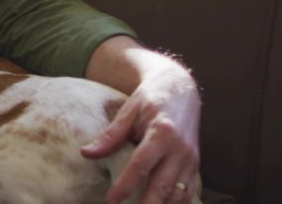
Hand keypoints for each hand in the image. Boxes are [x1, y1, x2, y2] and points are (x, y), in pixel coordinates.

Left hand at [81, 66, 200, 202]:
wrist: (180, 89)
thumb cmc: (150, 98)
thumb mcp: (128, 111)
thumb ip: (110, 136)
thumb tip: (86, 154)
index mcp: (162, 133)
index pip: (141, 166)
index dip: (125, 186)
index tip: (111, 200)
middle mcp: (180, 149)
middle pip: (163, 186)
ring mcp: (191, 159)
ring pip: (178, 194)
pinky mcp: (195, 165)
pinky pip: (187, 192)